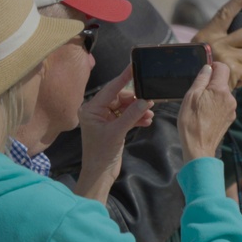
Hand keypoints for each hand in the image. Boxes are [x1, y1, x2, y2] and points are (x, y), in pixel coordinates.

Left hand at [75, 66, 154, 201]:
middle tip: (150, 100)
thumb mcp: (117, 132)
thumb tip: (145, 100)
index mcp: (91, 109)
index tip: (133, 67)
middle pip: (119, 97)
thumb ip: (131, 115)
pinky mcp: (113, 126)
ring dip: (138, 110)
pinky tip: (146, 121)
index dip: (124, 78)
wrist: (100, 174)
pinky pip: (127, 116)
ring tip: (150, 114)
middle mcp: (96, 111)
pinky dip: (137, 118)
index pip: (110, 89)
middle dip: (135, 100)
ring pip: (125, 107)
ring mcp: (105, 119)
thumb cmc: (101, 154)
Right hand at [178, 63, 237, 161]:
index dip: (212, 66)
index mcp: (221, 90)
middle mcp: (230, 98)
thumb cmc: (191, 122)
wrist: (199, 148)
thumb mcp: (191, 96)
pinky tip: (205, 115)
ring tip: (199, 107)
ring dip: (212, 95)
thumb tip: (208, 68)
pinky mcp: (230, 118)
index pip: (222, 67)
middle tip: (197, 94)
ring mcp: (231, 109)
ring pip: (222, 94)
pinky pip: (223, 105)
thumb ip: (201, 79)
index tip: (203, 73)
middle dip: (210, 84)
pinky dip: (215, 106)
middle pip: (222, 81)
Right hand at [191, 0, 241, 89]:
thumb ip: (219, 39)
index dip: (238, 0)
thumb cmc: (197, 66)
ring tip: (231, 68)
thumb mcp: (202, 47)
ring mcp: (225, 57)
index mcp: (208, 34)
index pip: (225, 13)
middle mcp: (217, 43)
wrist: (190, 90)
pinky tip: (231, 79)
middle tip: (237, 53)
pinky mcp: (232, 72)